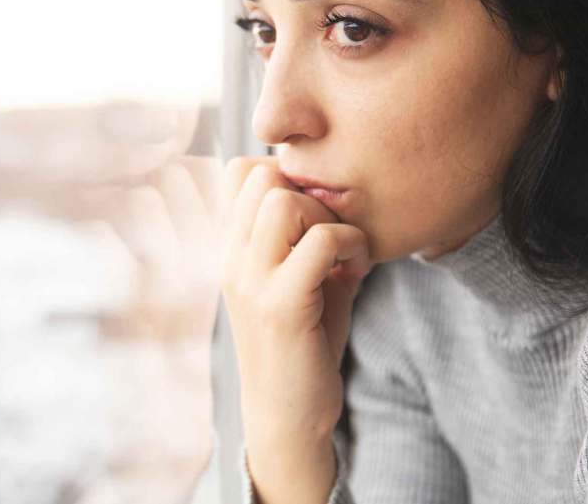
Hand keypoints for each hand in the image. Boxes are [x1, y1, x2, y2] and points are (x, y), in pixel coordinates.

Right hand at [218, 156, 372, 502]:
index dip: (283, 176)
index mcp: (231, 250)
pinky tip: (356, 271)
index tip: (314, 215)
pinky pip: (321, 241)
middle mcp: (232, 259)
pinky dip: (351, 245)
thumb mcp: (299, 281)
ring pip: (284, 201)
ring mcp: (251, 281)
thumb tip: (344, 199)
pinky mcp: (281, 306)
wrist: (288, 416)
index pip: (238, 171)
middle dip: (307, 191)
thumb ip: (308, 237)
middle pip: (260, 175)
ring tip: (344, 252)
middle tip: (331, 231)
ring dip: (326, 217)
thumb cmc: (302, 346)